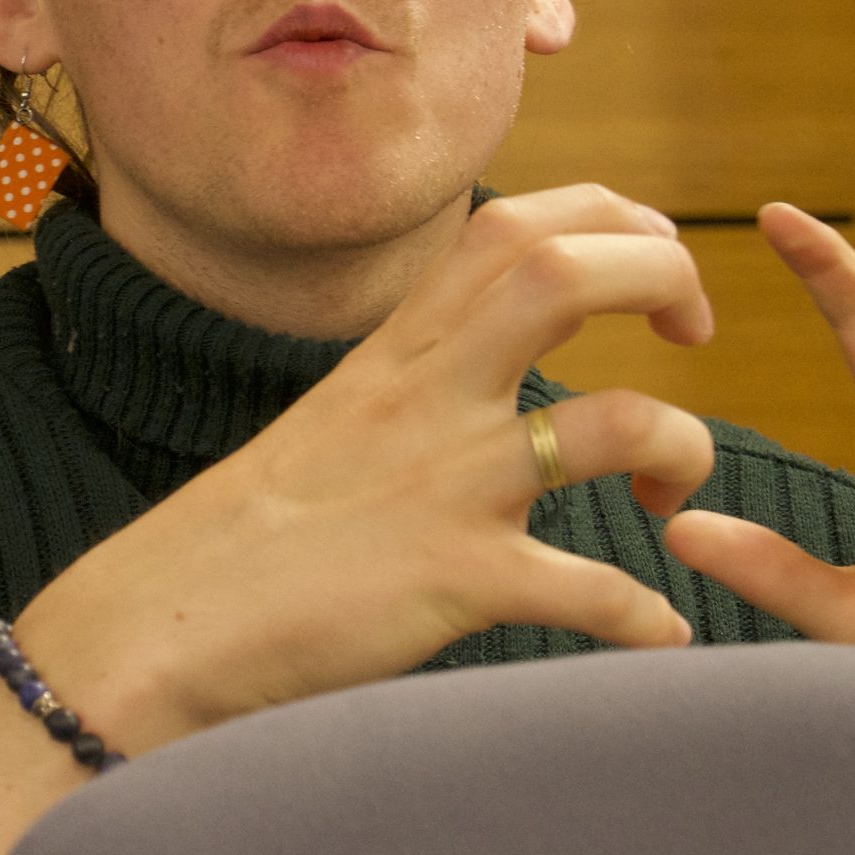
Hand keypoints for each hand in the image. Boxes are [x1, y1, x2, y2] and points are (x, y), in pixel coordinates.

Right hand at [18, 185, 720, 756]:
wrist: (162, 621)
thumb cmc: (248, 535)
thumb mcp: (337, 418)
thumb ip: (416, 379)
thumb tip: (488, 363)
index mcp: (398, 350)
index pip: (519, 225)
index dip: (614, 220)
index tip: (655, 261)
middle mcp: (427, 397)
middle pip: (566, 270)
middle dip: (663, 275)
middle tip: (692, 334)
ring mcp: (445, 486)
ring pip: (616, 422)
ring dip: (684, 445)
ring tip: (673, 494)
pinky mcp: (456, 581)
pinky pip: (592, 592)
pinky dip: (647, 615)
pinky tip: (661, 633)